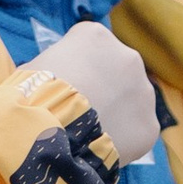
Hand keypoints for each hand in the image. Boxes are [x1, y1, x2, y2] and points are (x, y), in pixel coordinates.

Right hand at [32, 18, 158, 164]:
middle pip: (116, 70)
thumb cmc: (32, 98)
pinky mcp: (150, 125)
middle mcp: (128, 56)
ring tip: (91, 132)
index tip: (64, 85)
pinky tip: (101, 147)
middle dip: (102, 86)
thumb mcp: (32, 68)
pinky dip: (123, 139)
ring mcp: (144, 92)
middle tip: (81, 110)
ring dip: (116, 111)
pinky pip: (136, 130)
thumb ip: (56, 64)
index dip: (74, 67)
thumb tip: (57, 75)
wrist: (50, 138)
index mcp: (95, 36)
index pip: (88, 46)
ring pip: (131, 100)